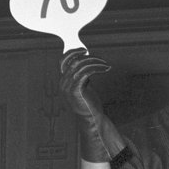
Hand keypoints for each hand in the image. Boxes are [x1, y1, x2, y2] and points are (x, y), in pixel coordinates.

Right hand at [60, 48, 126, 162]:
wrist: (91, 119)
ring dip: (96, 62)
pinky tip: (106, 69)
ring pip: (81, 65)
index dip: (73, 52)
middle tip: (101, 59)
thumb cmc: (89, 103)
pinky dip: (97, 68)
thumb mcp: (84, 85)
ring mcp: (68, 87)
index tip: (85, 50)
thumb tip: (87, 61)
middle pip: (74, 61)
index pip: (63, 60)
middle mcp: (63, 82)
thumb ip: (82, 74)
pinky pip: (86, 72)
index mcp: (63, 80)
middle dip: (89, 57)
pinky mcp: (76, 90)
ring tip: (106, 65)